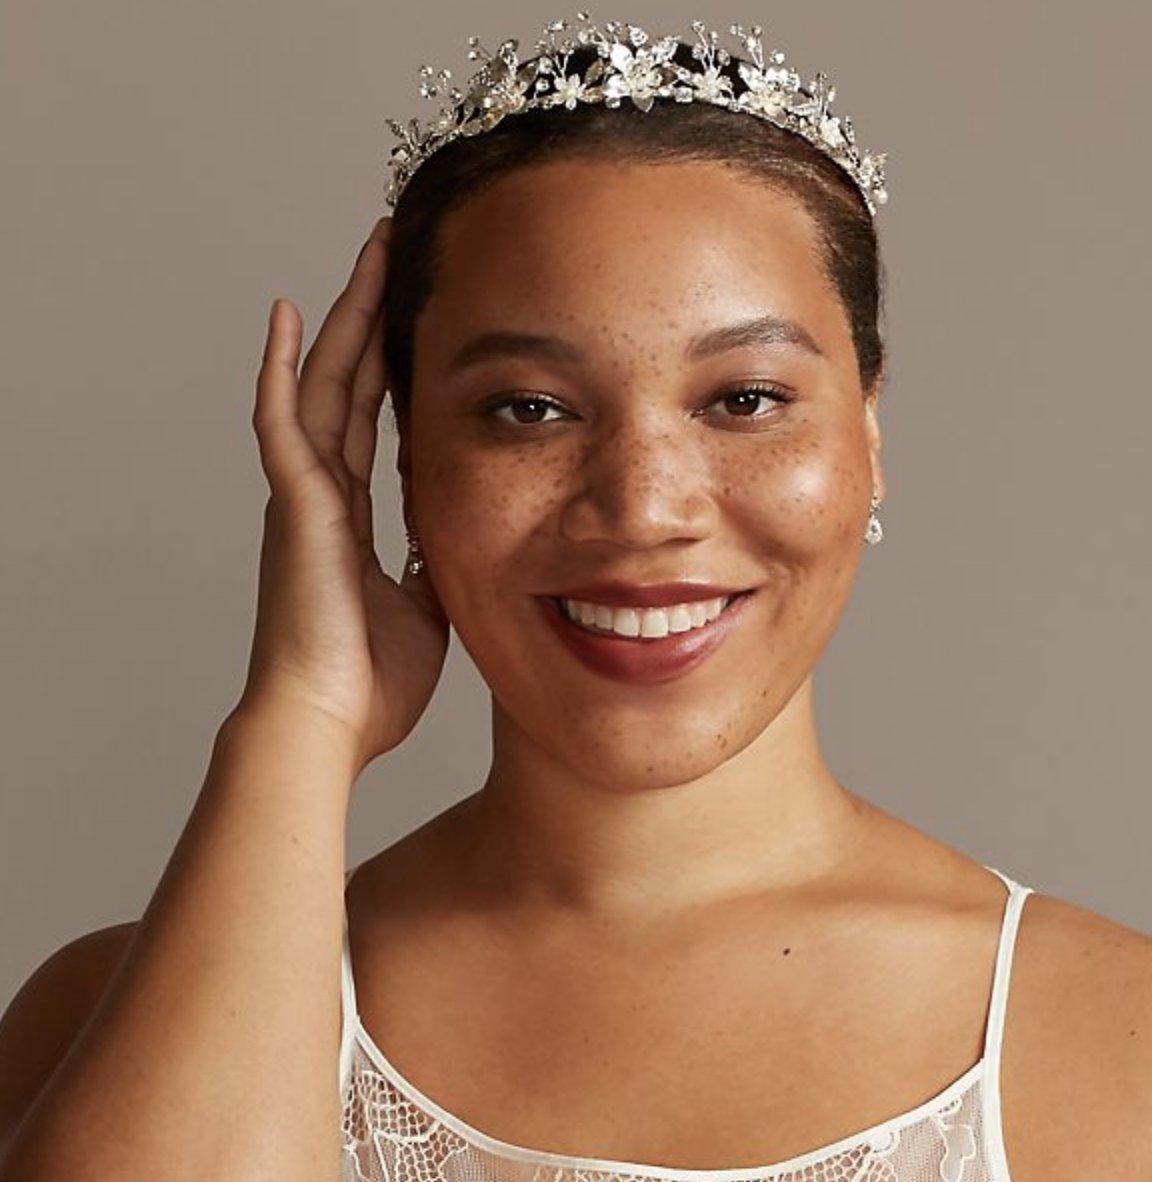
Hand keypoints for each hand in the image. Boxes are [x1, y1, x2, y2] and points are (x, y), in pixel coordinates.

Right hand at [237, 217, 448, 772]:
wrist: (328, 725)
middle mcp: (321, 495)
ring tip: (369, 253)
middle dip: (372, 318)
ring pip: (323, 386)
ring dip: (346, 318)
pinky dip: (281, 369)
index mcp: (350, 518)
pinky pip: (282, 425)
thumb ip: (435, 561)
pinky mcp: (294, 507)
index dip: (388, 368)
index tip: (412, 323)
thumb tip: (457, 536)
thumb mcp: (425, 606)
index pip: (370, 422)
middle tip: (395, 254)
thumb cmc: (369, 683)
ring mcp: (303, 497)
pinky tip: (288, 315)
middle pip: (349, 386)